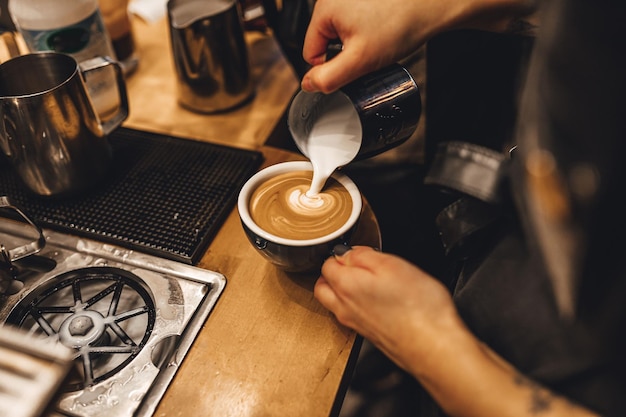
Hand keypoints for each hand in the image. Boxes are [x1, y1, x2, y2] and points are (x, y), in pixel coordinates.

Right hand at [300, 0, 536, 92]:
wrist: (432, 6)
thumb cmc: (399, 26)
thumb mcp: (360, 60)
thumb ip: (330, 77)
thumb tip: (308, 85)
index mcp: (323, 9)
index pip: (310, 52)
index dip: (331, 68)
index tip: (354, 65)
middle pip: (325, 43)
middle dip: (345, 55)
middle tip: (369, 54)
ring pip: (340, 36)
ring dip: (355, 46)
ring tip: (377, 43)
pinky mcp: (361, 1)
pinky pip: (353, 26)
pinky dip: (365, 35)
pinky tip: (381, 34)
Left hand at [314, 246, 459, 371]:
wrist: (433, 346)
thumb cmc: (417, 307)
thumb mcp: (391, 264)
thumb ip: (362, 255)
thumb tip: (347, 253)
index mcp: (345, 286)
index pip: (327, 264)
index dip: (343, 253)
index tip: (360, 252)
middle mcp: (344, 307)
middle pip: (323, 286)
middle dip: (334, 272)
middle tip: (357, 264)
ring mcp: (354, 323)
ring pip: (335, 302)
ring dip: (344, 289)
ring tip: (369, 281)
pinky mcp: (368, 334)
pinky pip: (351, 314)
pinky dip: (358, 304)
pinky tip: (380, 299)